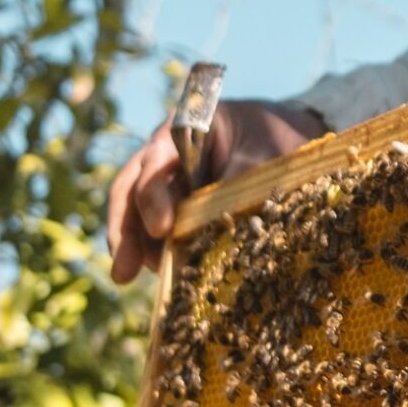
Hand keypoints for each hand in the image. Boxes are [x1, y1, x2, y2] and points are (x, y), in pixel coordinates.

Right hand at [106, 99, 327, 282]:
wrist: (283, 137)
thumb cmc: (271, 138)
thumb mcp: (263, 155)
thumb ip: (238, 185)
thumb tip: (221, 228)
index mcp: (184, 129)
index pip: (156, 160)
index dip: (154, 196)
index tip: (162, 229)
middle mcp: (165, 154)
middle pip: (133, 189)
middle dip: (127, 230)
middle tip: (124, 270)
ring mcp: (166, 181)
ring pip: (136, 213)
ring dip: (133, 247)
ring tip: (131, 277)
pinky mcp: (175, 207)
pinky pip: (157, 230)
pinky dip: (155, 251)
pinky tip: (160, 274)